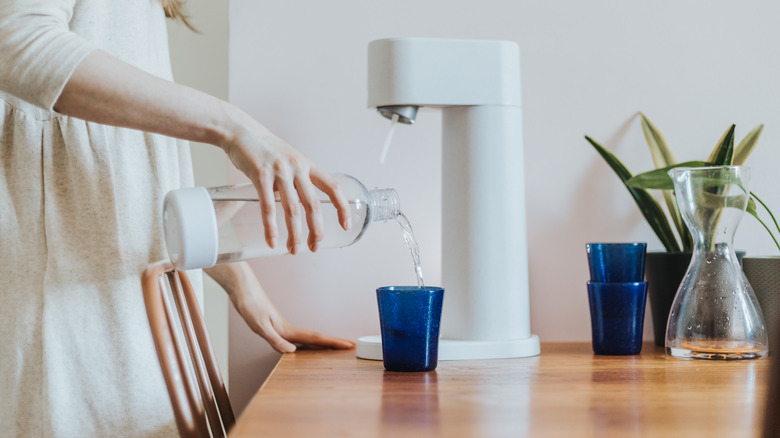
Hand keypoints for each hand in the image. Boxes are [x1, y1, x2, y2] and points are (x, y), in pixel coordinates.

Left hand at [204, 262, 354, 352]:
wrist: (242, 288)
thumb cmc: (249, 304)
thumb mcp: (259, 325)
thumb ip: (275, 339)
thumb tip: (292, 352)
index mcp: (287, 330)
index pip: (314, 338)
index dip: (331, 342)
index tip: (348, 345)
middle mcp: (287, 328)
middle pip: (315, 338)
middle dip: (333, 343)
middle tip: (350, 346)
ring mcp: (282, 326)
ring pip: (307, 337)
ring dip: (321, 343)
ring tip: (334, 348)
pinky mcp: (275, 325)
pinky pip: (297, 336)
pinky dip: (306, 342)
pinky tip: (304, 346)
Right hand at [220, 111, 350, 253]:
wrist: (239, 131)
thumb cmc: (264, 149)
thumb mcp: (288, 160)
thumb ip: (297, 180)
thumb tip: (301, 205)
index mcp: (307, 165)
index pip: (333, 187)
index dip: (342, 208)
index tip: (345, 226)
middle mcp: (297, 167)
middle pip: (314, 205)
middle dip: (317, 230)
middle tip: (314, 247)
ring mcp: (279, 171)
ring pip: (293, 210)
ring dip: (295, 234)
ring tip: (293, 250)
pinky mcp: (260, 175)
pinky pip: (268, 207)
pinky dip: (271, 228)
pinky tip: (272, 242)